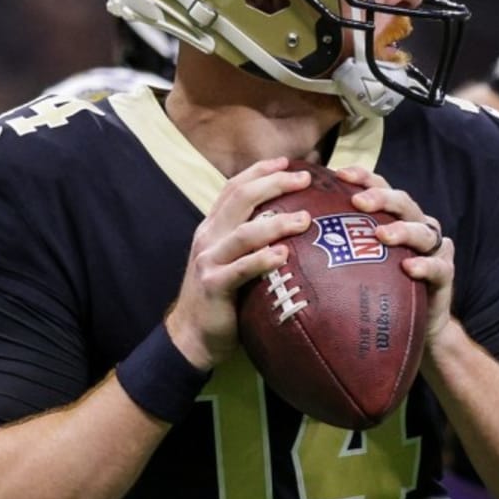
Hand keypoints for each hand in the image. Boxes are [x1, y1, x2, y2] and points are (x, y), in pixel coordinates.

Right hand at [165, 158, 313, 368]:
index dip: (260, 171)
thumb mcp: (232, 261)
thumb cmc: (223, 298)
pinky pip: (241, 268)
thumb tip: (291, 223)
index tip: (288, 162)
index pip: (234, 188)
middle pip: (241, 198)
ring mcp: (209, 259)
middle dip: (274, 184)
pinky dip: (263, 259)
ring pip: (244, 231)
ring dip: (277, 223)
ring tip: (305, 220)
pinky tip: (284, 255)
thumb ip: (251, 241)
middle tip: (304, 179)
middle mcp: (209, 237)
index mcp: (213, 227)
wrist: (192, 335)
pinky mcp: (213, 285)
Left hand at [334, 165, 454, 344]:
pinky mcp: (445, 275)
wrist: (415, 326)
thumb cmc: (380, 290)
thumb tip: (291, 229)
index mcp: (396, 218)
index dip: (363, 177)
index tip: (338, 173)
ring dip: (403, 230)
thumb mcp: (358, 264)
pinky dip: (424, 265)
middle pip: (403, 203)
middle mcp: (417, 227)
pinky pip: (438, 267)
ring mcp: (434, 250)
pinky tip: (408, 267)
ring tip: (381, 235)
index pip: (381, 188)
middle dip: (381, 199)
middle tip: (358, 203)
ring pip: (423, 232)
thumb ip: (337, 245)